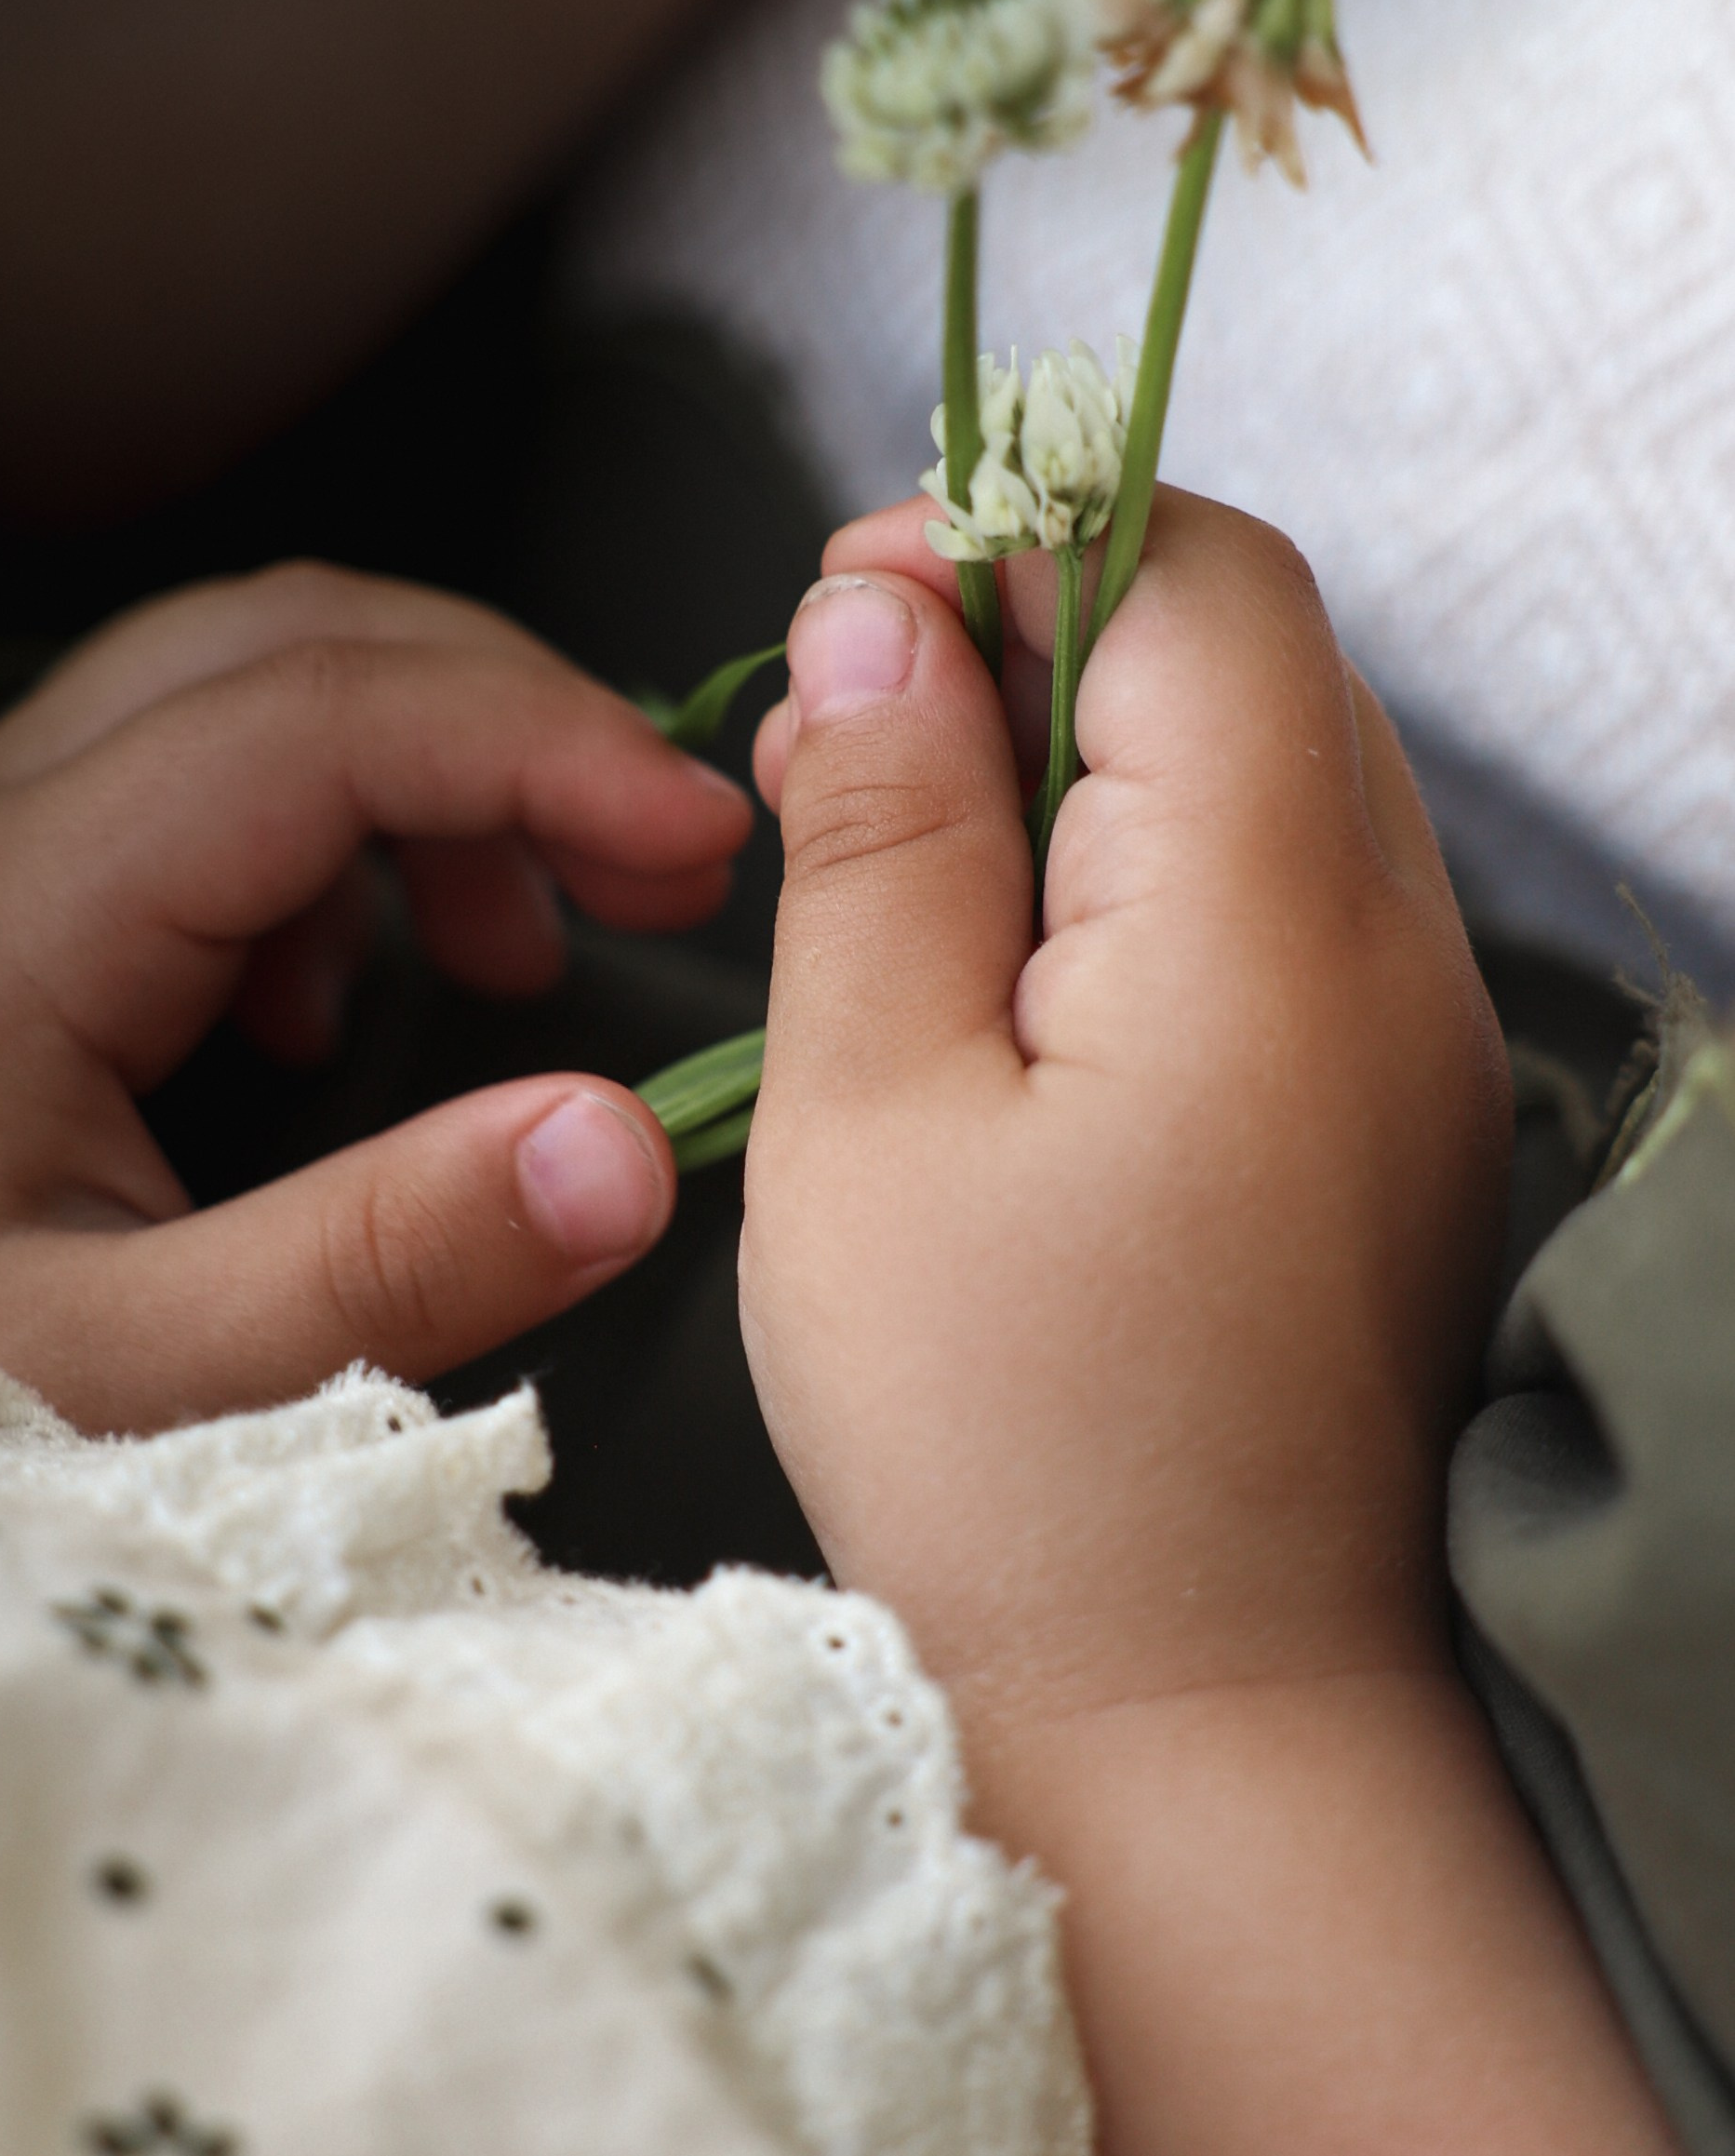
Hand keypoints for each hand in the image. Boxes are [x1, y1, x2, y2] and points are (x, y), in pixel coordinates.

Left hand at [0, 561, 750, 1430]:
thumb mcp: (112, 1389)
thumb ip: (376, 1267)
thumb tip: (625, 1149)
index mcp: (6, 922)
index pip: (322, 717)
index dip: (542, 743)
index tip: (698, 836)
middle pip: (280, 644)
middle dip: (498, 711)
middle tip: (651, 846)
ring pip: (228, 702)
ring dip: (413, 771)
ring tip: (525, 936)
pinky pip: (175, 802)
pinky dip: (317, 849)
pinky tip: (341, 1001)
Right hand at [743, 498, 1674, 2154]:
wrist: (1207, 1731)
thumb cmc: (1009, 1453)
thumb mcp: (872, 1117)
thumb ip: (881, 834)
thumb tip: (874, 614)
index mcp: (1270, 919)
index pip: (1194, 574)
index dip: (1011, 534)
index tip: (846, 611)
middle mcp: (1395, 943)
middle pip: (1244, 646)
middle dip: (1034, 626)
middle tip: (850, 737)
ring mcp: (1419, 1027)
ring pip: (1265, 755)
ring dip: (1082, 743)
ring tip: (905, 855)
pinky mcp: (1392, 1102)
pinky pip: (1284, 886)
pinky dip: (1142, 858)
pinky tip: (1013, 966)